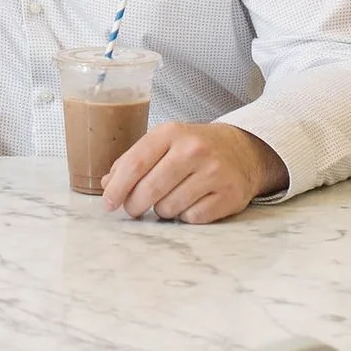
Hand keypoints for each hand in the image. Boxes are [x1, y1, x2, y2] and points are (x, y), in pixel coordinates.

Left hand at [99, 118, 285, 225]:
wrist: (243, 150)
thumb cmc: (195, 148)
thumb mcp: (164, 142)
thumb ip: (134, 160)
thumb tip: (107, 183)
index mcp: (171, 133)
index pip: (134, 164)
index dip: (117, 188)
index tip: (109, 203)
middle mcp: (193, 150)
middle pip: (149, 190)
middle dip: (135, 205)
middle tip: (134, 208)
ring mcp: (214, 172)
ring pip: (168, 208)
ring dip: (163, 210)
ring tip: (171, 198)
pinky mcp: (229, 195)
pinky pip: (192, 218)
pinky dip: (186, 216)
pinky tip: (192, 202)